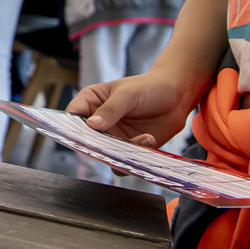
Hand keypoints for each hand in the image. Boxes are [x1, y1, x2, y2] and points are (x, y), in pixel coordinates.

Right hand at [68, 70, 200, 147]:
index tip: (84, 135)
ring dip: (121, 152)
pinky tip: (149, 140)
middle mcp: (98, 121)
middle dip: (101, 145)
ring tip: (143, 139)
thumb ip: (110, 109)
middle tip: (116, 143)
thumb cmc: (149, 87)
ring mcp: (112, 137)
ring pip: (105, 154)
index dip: (73, 128)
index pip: (72, 117)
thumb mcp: (127, 94)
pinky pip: (123, 161)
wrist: (176, 97)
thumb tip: (91, 125)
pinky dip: (134, 157)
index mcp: (91, 101)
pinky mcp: (128, 149)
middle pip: (86, 141)